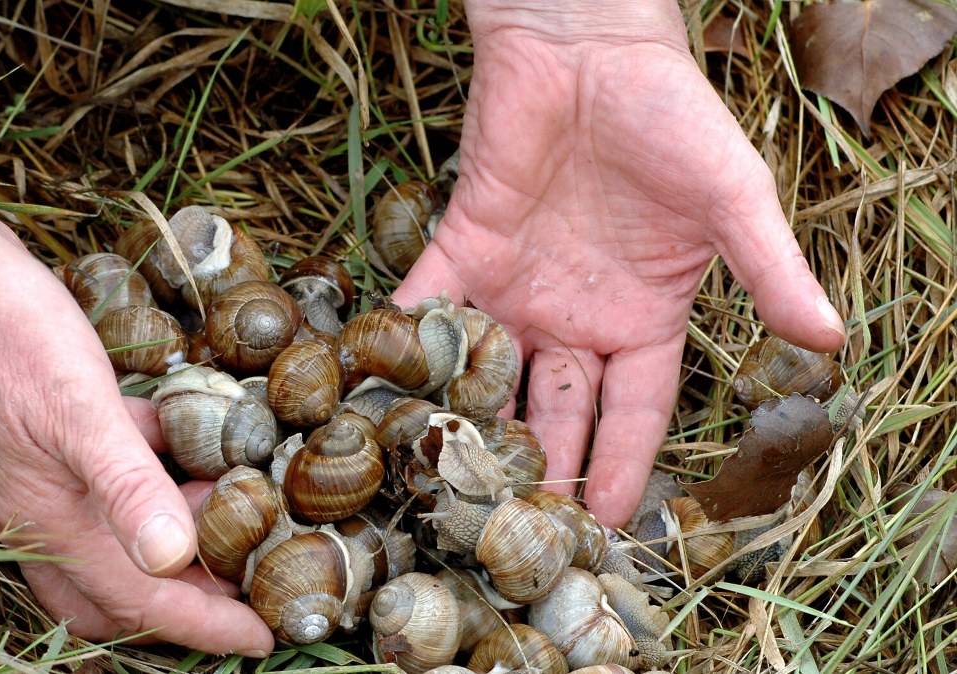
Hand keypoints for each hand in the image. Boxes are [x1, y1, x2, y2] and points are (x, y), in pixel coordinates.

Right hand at [0, 0, 273, 653]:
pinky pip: (104, 476)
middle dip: (178, 600)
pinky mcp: (37, 433)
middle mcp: (38, 510)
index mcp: (49, 520)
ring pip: (109, 535)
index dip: (205, 625)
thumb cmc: (1, 333)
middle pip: (115, 590)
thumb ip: (126, 485)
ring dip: (167, 534)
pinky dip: (148, 474)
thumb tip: (173, 560)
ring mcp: (34, 472)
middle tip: (245, 580)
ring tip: (234, 508)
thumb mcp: (77, 408)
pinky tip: (184, 438)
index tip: (263, 638)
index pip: (140, 600)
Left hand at [394, 1, 844, 526]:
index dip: (623, 466)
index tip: (611, 526)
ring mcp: (516, 287)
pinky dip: (407, 343)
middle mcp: (575, 315)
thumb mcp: (732, 198)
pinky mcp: (463, 248)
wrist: (590, 47)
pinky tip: (388, 393)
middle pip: (557, 410)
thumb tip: (829, 340)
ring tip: (451, 483)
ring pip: (490, 373)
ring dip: (472, 424)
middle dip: (542, 467)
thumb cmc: (671, 116)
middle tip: (518, 530)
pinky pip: (430, 306)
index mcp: (642, 318)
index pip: (633, 411)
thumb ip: (768, 269)